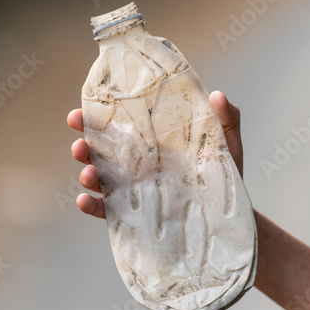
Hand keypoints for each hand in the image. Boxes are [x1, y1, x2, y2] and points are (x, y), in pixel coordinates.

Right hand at [67, 91, 242, 218]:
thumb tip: (216, 95)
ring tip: (88, 173)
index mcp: (152, 140)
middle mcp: (138, 163)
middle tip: (80, 142)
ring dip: (87, 173)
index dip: (97, 117)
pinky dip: (91, 206)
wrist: (229, 212)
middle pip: (101, 150)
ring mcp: (133, 189)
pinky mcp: (133, 213)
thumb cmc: (224, 171)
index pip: (120, 124)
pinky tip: (84, 201)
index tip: (82, 110)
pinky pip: (107, 210)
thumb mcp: (226, 141)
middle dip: (84, 144)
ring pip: (100, 179)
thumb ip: (226, 117)